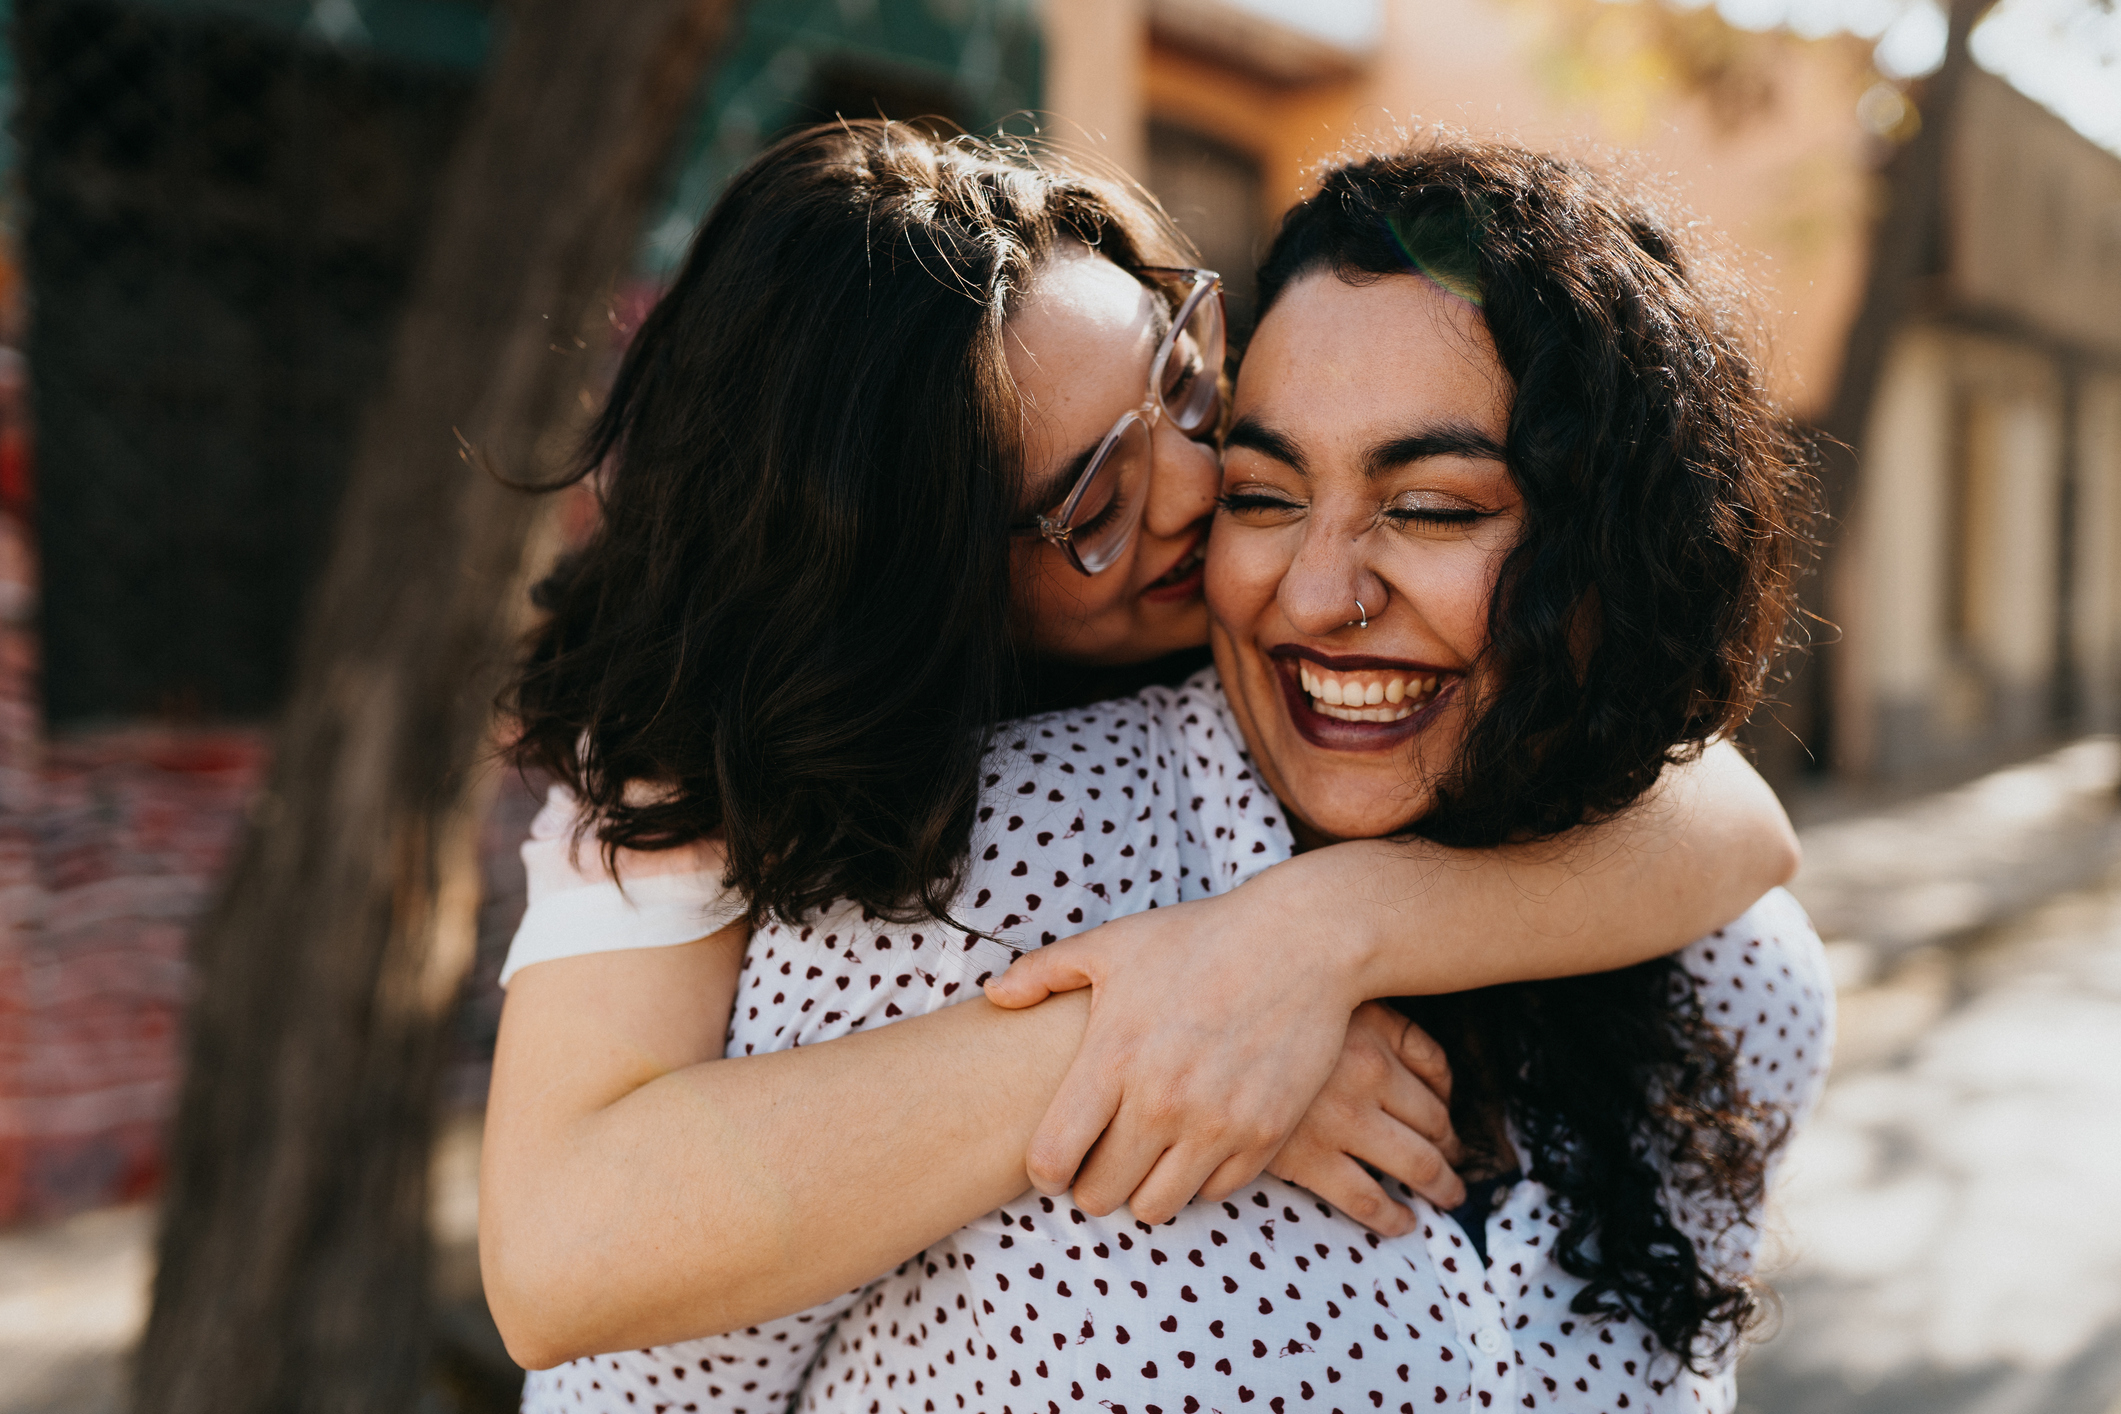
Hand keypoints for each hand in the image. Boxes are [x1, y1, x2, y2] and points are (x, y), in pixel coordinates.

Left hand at [985, 889, 1366, 1223]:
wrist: (1301, 939)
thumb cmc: (1200, 938)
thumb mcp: (1114, 943)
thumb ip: (1043, 972)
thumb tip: (994, 997)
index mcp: (1112, 1059)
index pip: (1051, 1160)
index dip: (1045, 1170)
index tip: (1055, 1157)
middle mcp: (1160, 1101)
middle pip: (1100, 1197)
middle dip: (1092, 1185)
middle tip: (1102, 1158)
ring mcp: (1216, 1123)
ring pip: (1156, 1208)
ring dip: (1145, 1188)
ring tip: (1149, 1155)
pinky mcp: (1264, 1135)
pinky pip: (1215, 1192)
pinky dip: (1202, 1176)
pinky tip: (1199, 1139)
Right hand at [1265, 1002, 1463, 1235]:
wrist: (1196, 1034)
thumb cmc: (1262, 1005)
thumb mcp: (1334, 1001)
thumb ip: (1392, 1028)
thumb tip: (1438, 1076)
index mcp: (1376, 1038)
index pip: (1438, 1078)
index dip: (1447, 1104)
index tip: (1446, 1122)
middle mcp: (1369, 1080)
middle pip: (1434, 1126)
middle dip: (1451, 1152)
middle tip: (1456, 1169)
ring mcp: (1340, 1122)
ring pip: (1414, 1164)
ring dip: (1438, 1185)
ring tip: (1446, 1196)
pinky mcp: (1307, 1158)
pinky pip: (1366, 1199)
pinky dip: (1391, 1216)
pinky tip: (1401, 1223)